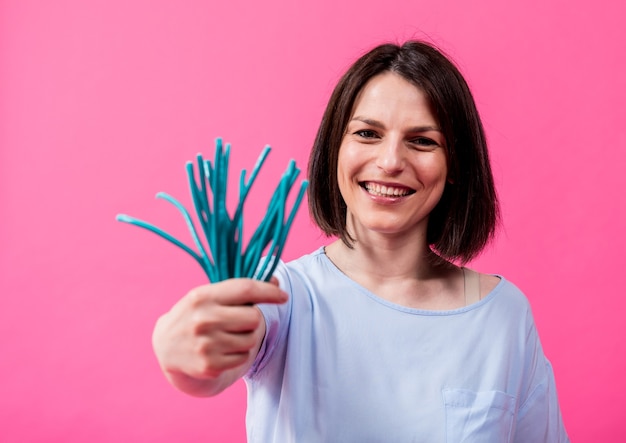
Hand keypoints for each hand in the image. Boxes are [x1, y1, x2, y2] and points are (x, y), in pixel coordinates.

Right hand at [152, 278, 286, 394]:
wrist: (165, 346)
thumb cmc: (195, 315)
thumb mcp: (210, 296)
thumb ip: (241, 290)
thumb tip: (276, 284)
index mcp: (203, 296)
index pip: (245, 289)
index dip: (269, 292)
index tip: (283, 296)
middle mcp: (203, 319)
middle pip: (254, 318)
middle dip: (252, 319)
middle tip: (239, 321)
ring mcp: (206, 344)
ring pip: (251, 339)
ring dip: (246, 337)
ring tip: (227, 335)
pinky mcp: (210, 365)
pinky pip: (243, 357)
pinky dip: (238, 353)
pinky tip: (222, 349)